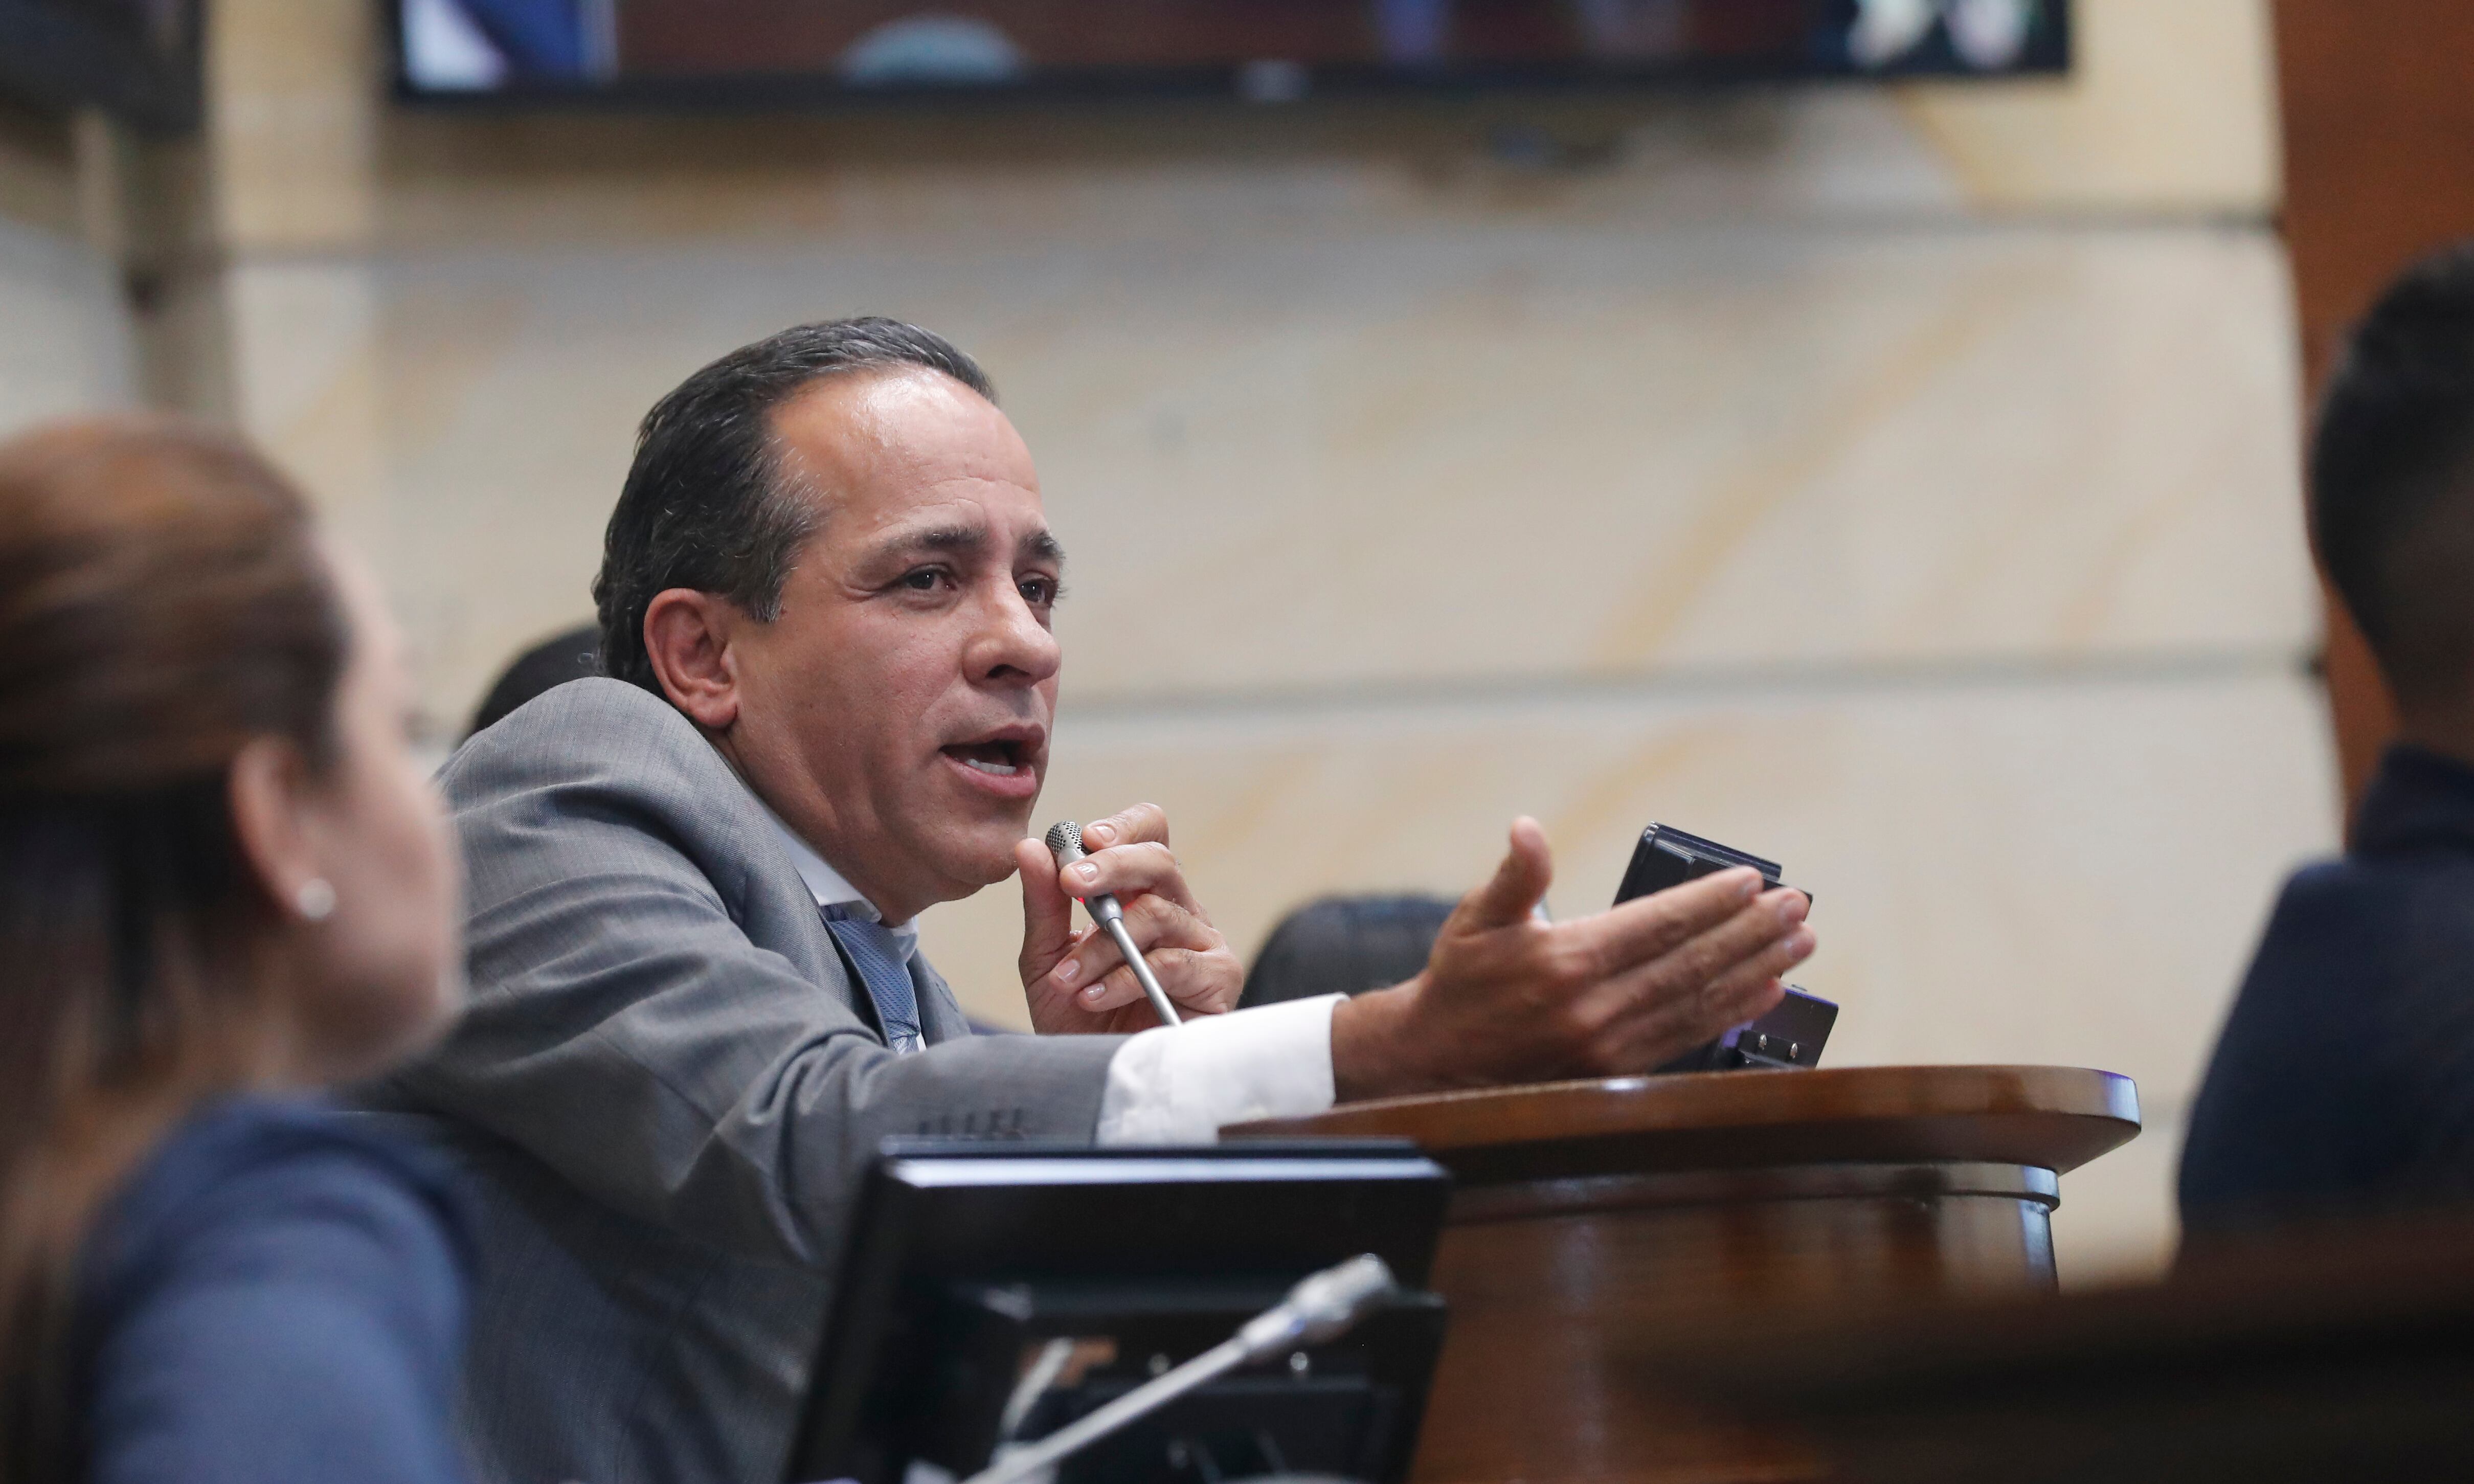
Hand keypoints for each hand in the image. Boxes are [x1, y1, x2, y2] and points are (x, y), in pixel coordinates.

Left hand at [1015, 803, 1244, 1034]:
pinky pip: (1170, 962)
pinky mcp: (1217, 979)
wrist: (1095, 1077)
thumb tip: (1030, 848)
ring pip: (1157, 913)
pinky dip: (1123, 979)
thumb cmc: (1078, 1019)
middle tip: (1072, 882)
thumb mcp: (1047, 959)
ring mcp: (1202, 943)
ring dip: (1102, 946)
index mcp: (1141, 895)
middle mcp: (1178, 911)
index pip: (1149, 835)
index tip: (1085, 838)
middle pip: (1160, 859)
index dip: (1123, 827)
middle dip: (1113, 865)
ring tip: (1069, 979)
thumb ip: (1043, 905)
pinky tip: (1093, 998)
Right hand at [1330, 817, 1814, 1098]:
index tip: (1753, 882)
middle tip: (1797, 907)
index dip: (1711, 902)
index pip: (1658, 924)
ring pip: (1700, 1000)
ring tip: (1799, 943)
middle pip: (1692, 962)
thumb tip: (1527, 829)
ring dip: (1756, 969)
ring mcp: (1611, 1045)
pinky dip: (1733, 1012)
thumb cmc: (1461, 983)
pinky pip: (1688, 1036)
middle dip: (1752, 932)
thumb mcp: (1477, 918)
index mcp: (1566, 961)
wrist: (1435, 1063)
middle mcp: (1595, 1006)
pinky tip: (1767, 992)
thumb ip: (1515, 874)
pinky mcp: (1618, 1071)